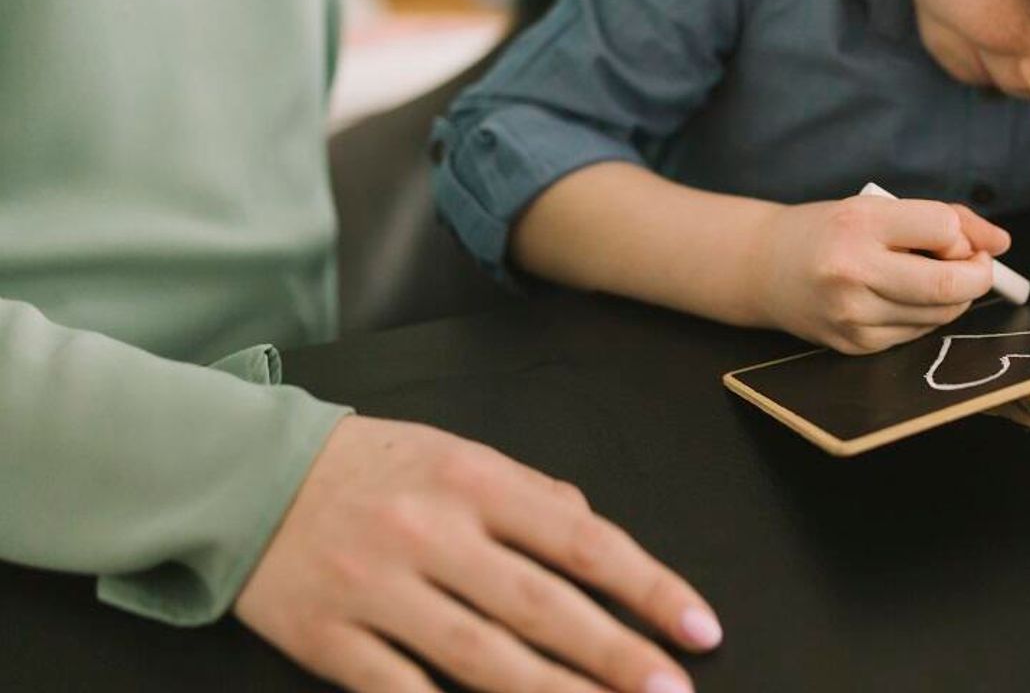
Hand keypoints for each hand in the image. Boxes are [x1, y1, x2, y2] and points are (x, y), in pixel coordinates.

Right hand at [235, 415, 721, 692]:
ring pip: (482, 659)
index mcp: (476, 481)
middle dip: (617, 656)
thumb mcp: (456, 452)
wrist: (247, 475)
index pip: (583, 540)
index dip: (648, 587)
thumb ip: (530, 492)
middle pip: (543, 607)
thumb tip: (593, 531)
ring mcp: (379, 590)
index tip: (698, 628)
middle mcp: (433, 534)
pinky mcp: (329, 639)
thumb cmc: (372, 466)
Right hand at [750, 195, 1010, 353]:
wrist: (764, 267)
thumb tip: (1002, 243)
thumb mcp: (877, 206)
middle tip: (976, 267)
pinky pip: (917, 334)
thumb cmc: (829, 230)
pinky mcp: (855, 344)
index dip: (962, 236)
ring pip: (939, 315)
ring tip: (933, 278)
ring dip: (953, 298)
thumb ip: (943, 218)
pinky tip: (902, 297)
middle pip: (948, 286)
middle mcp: (853, 272)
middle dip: (978, 277)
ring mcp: (853, 315)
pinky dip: (924, 316)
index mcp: (859, 225)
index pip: (943, 230)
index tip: (954, 237)